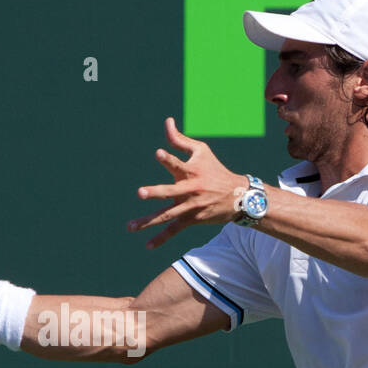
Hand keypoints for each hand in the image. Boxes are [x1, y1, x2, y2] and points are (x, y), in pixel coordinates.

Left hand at [127, 116, 247, 248]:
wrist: (237, 196)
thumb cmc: (214, 169)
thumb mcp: (201, 151)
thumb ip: (180, 139)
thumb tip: (167, 121)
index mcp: (191, 171)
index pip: (178, 164)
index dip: (168, 159)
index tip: (158, 153)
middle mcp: (190, 189)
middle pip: (170, 192)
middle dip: (156, 193)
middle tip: (141, 193)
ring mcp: (190, 206)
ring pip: (167, 215)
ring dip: (149, 221)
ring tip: (130, 226)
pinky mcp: (192, 219)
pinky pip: (174, 230)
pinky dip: (161, 238)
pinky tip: (147, 245)